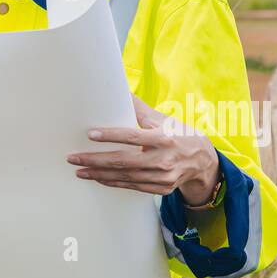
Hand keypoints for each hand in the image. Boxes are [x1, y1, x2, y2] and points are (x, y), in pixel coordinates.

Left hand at [66, 95, 219, 202]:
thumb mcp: (163, 119)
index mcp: (163, 138)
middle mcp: (163, 159)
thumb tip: (118, 89)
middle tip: (73, 158)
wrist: (203, 161)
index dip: (110, 135)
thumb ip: (139, 109)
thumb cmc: (178, 134)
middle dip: (95, 160)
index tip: (90, 134)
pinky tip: (98, 179)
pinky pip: (132, 187)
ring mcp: (163, 176)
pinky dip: (114, 183)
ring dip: (100, 174)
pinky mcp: (162, 188)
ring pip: (125, 177)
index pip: (132, 136)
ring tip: (79, 170)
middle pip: (123, 161)